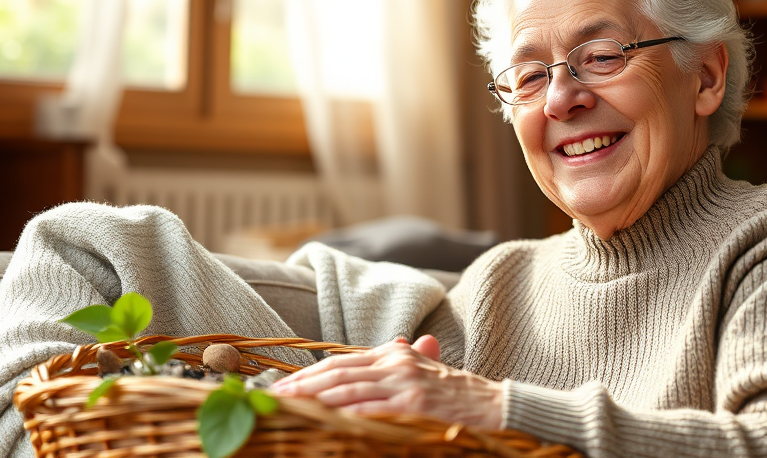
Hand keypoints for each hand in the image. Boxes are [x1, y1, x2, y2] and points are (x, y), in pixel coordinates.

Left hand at [271, 335, 503, 429]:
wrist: (494, 404)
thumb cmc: (456, 394)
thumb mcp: (423, 371)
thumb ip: (399, 362)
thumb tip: (388, 346)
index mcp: (393, 354)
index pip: (341, 362)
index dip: (309, 374)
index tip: (282, 386)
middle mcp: (396, 363)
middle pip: (338, 372)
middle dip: (302, 386)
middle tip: (273, 398)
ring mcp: (406, 382)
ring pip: (349, 389)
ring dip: (315, 400)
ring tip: (288, 408)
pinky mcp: (416, 403)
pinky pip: (373, 409)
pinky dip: (347, 414)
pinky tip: (326, 420)